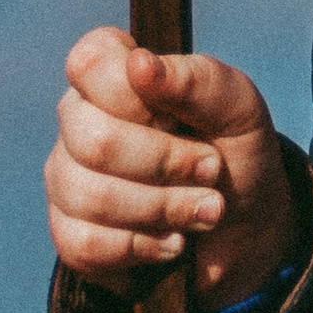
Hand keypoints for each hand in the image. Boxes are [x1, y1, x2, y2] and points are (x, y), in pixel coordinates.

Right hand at [44, 28, 296, 310]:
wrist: (246, 229)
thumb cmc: (235, 153)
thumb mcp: (238, 109)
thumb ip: (196, 80)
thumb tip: (139, 65)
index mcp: (110, 74)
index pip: (90, 64)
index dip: (138, 98)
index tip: (179, 117)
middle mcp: (78, 120)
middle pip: (94, 141)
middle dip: (168, 164)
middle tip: (213, 170)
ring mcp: (67, 178)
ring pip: (91, 197)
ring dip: (165, 209)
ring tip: (206, 210)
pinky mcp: (70, 233)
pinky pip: (86, 245)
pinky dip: (144, 247)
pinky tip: (172, 241)